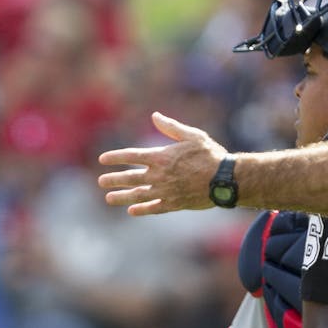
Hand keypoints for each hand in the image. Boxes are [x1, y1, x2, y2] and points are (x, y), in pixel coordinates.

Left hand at [98, 112, 226, 215]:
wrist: (226, 179)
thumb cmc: (211, 155)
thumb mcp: (192, 136)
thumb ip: (171, 127)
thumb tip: (155, 116)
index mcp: (162, 157)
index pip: (131, 156)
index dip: (115, 157)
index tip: (102, 159)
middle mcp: (160, 175)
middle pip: (130, 177)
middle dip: (114, 179)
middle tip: (101, 182)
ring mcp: (166, 191)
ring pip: (138, 195)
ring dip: (122, 197)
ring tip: (109, 198)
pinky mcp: (175, 204)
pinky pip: (154, 208)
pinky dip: (142, 209)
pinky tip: (132, 211)